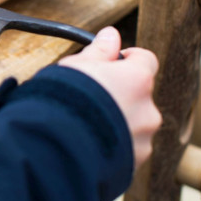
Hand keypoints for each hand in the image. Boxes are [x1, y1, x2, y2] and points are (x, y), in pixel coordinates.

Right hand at [58, 27, 161, 169]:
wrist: (52, 150)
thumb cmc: (62, 102)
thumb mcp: (76, 66)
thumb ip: (99, 51)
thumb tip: (111, 34)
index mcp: (137, 80)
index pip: (146, 60)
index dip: (128, 60)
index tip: (111, 64)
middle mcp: (148, 111)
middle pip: (139, 96)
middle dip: (120, 96)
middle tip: (89, 99)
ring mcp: (142, 141)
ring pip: (133, 125)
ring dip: (116, 124)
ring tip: (84, 127)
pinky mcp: (132, 166)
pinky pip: (124, 150)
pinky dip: (111, 148)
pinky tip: (86, 146)